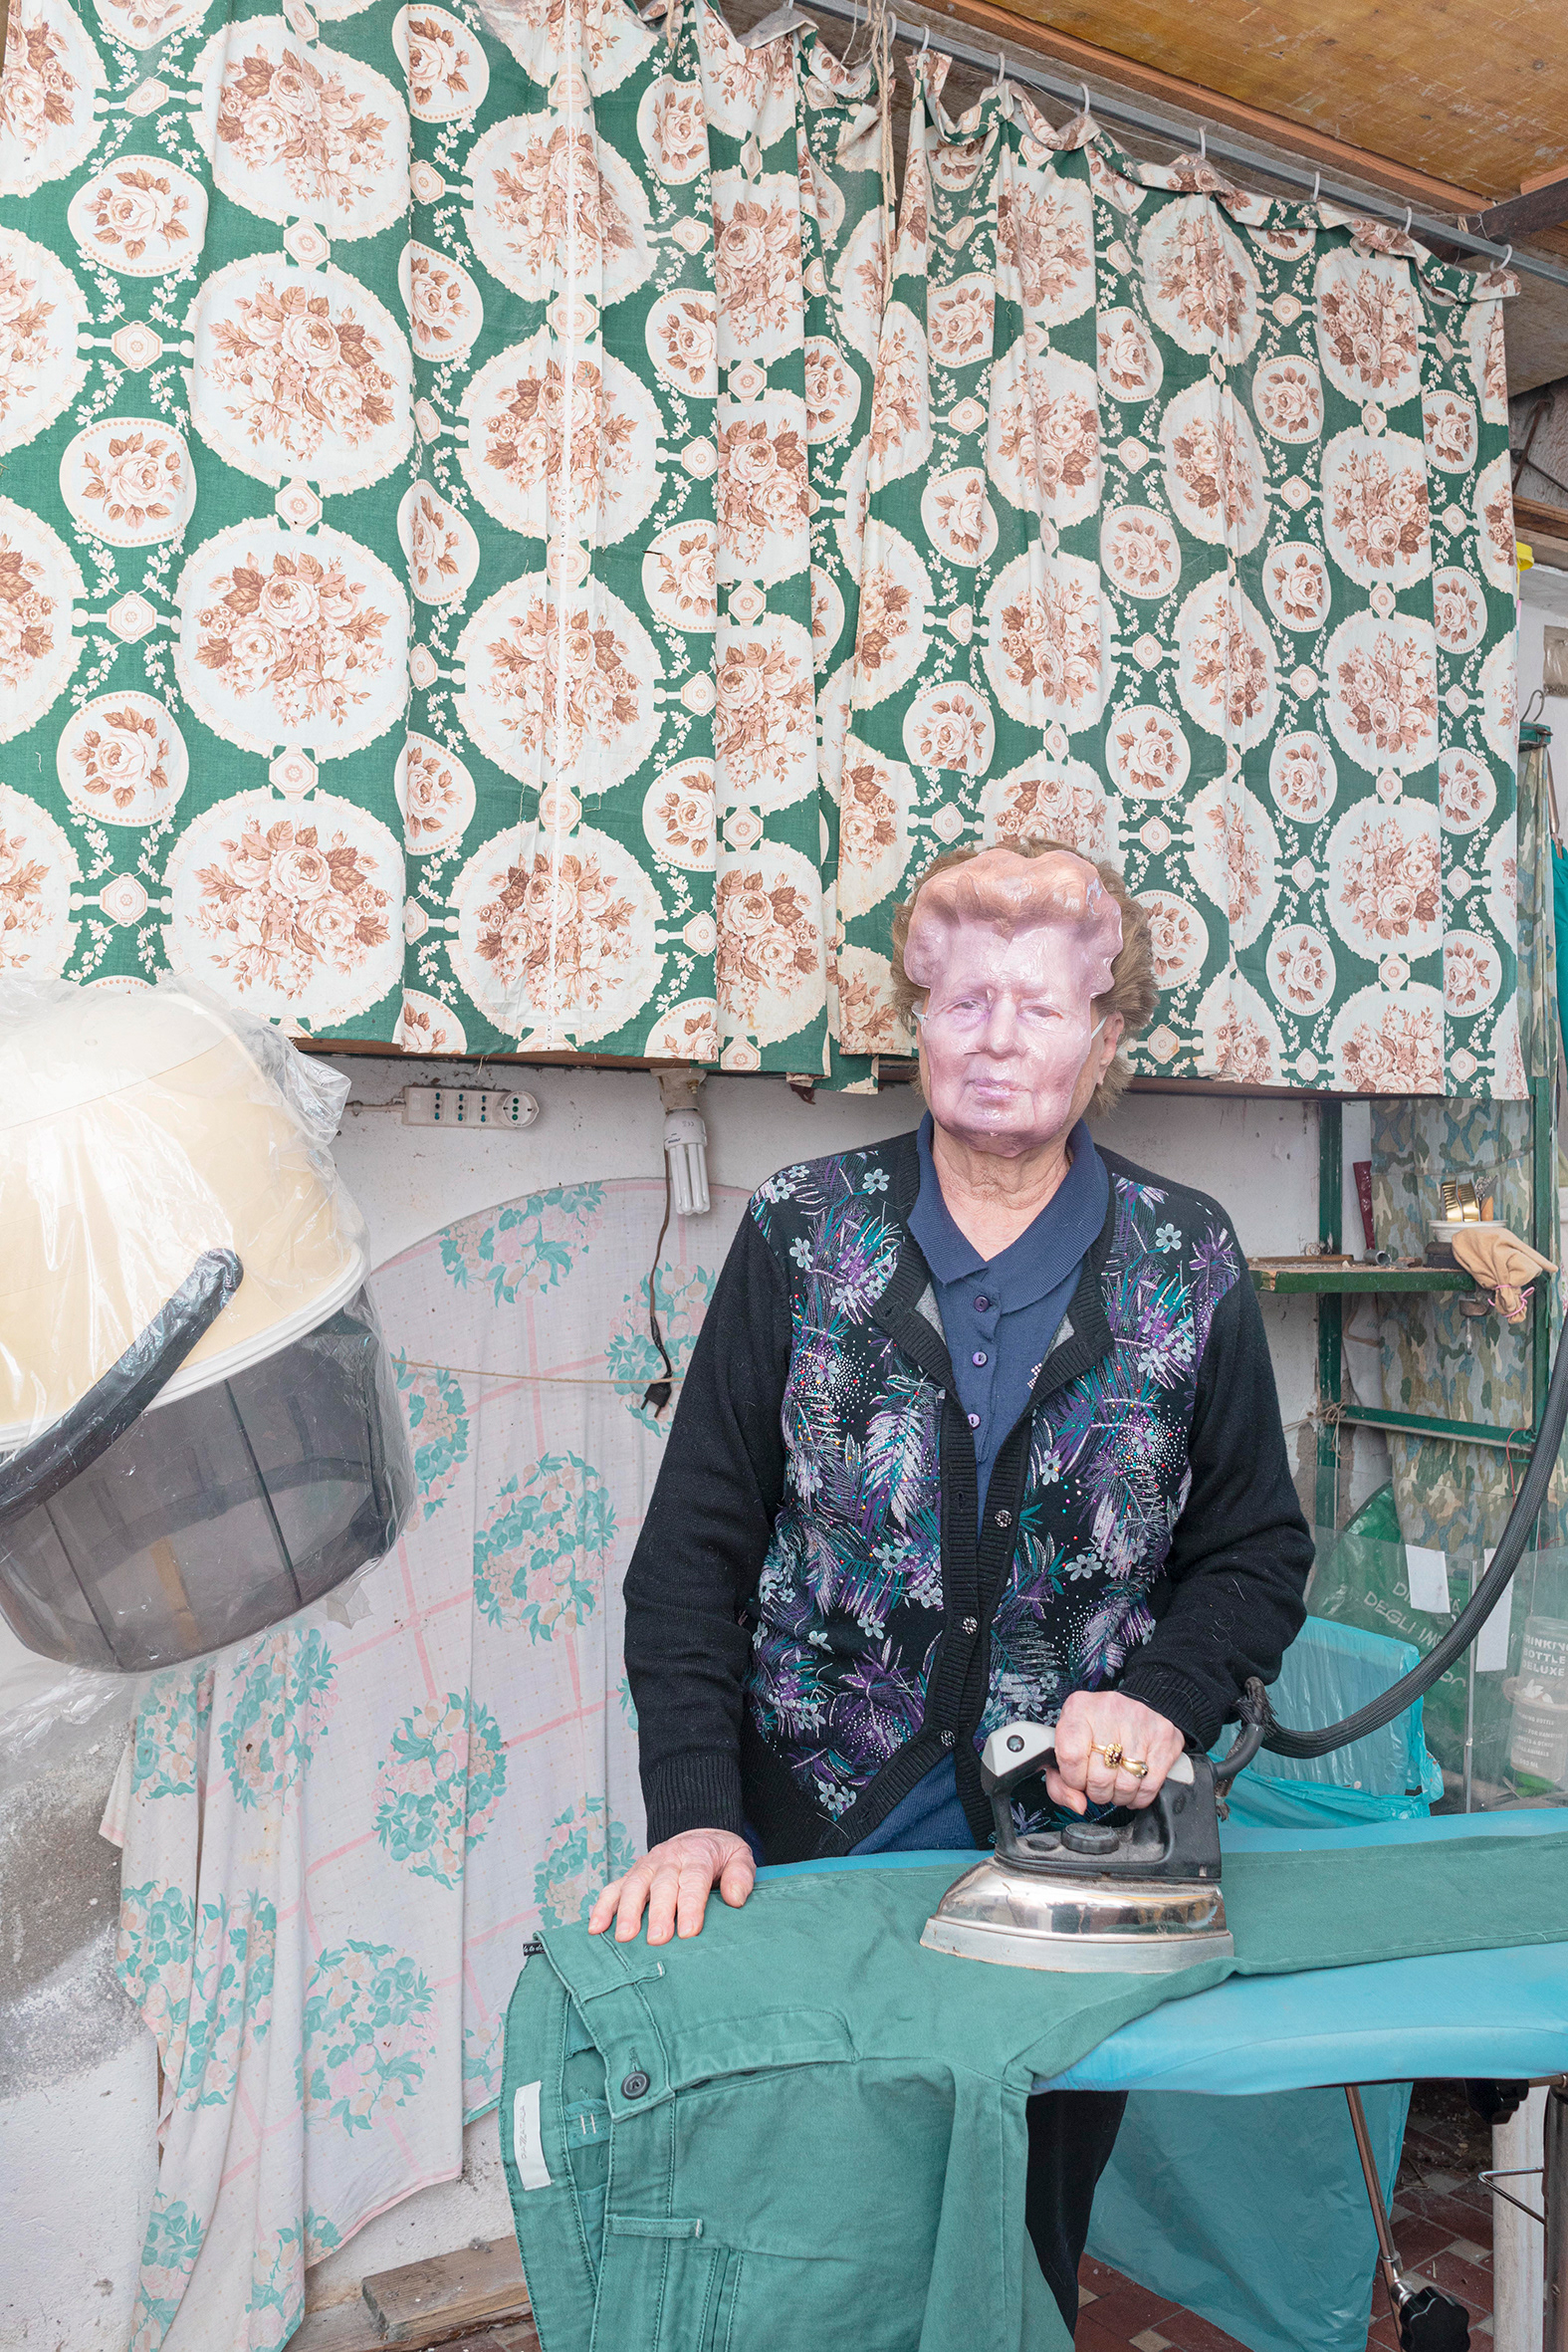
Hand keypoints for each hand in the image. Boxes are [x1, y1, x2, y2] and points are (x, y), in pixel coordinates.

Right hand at [588, 1828, 755, 1944]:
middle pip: (662, 1884)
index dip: (690, 1905)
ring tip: (624, 1937)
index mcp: (697, 1856)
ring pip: (635, 1885)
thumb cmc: (719, 1856)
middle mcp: (669, 1859)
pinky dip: (602, 1906)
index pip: (694, 1880)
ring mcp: (647, 1866)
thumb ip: (741, 1876)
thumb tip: (735, 1899)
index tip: (689, 1931)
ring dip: (627, 1911)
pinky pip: (614, 1887)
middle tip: (658, 1939)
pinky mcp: (632, 1874)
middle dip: (659, 1912)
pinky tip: (595, 1927)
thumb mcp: (740, 1857)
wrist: (697, 1833)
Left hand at [1045, 1691, 1185, 1814]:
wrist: (1139, 1703)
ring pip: (1126, 1785)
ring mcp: (1140, 1723)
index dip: (1073, 1779)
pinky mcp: (1164, 1738)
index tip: (1077, 1780)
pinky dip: (1140, 1797)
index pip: (1071, 1756)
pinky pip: (1150, 1785)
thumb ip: (1060, 1780)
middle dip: (1097, 1792)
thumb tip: (1077, 1805)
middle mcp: (1110, 1711)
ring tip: (1116, 1785)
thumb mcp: (1068, 1742)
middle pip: (1100, 1777)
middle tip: (1098, 1785)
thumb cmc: (1097, 1727)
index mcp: (1079, 1709)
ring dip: (1119, 1796)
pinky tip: (1133, 1788)